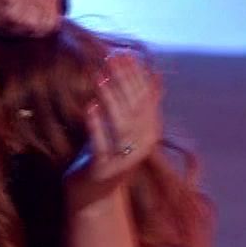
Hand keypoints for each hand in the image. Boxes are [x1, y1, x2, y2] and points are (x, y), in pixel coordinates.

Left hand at [62, 50, 162, 212]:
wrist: (93, 194)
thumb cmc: (107, 152)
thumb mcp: (124, 126)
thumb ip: (139, 103)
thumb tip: (156, 72)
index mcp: (149, 133)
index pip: (145, 99)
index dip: (136, 75)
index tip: (125, 52)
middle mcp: (142, 146)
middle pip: (135, 109)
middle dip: (123, 81)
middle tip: (111, 58)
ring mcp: (124, 160)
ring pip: (120, 126)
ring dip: (111, 99)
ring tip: (99, 77)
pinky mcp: (105, 170)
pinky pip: (101, 146)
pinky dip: (96, 126)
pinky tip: (89, 106)